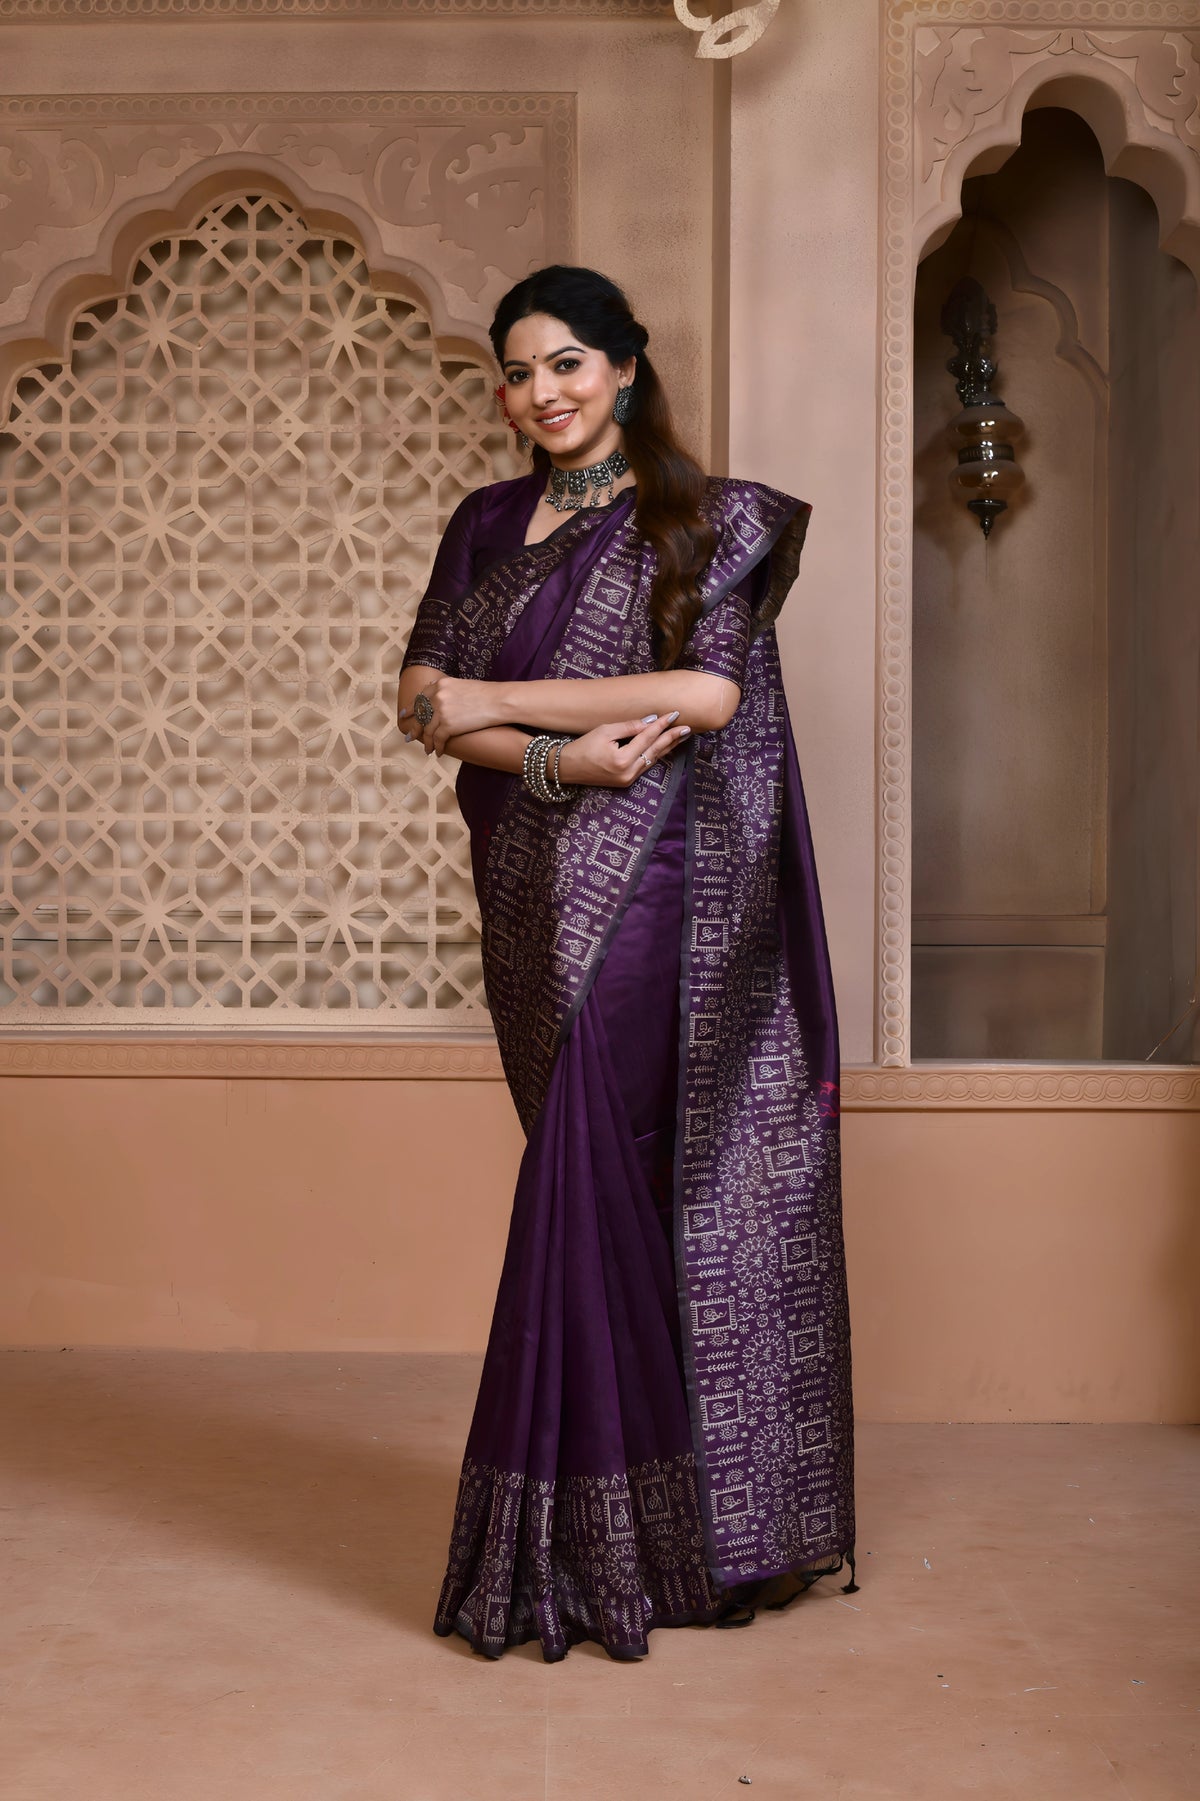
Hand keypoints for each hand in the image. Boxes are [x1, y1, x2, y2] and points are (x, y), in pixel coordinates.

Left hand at [398, 673, 502, 753]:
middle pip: (421, 715)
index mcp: (440, 686)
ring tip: (427, 749)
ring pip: (428, 730)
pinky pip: (438, 740)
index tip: (405, 715)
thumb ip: (447, 690)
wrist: (498, 701)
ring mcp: (441, 712)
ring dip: (427, 742)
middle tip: (410, 737)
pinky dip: (437, 747)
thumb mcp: (462, 685)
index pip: (421, 698)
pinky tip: (438, 752)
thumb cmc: (486, 693)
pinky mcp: (448, 725)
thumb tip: (438, 694)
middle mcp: (437, 697)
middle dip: (415, 728)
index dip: (412, 708)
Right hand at [558, 713, 690, 787]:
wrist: (567, 768)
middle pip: (655, 751)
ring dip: (667, 747)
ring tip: (681, 736)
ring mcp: (628, 779)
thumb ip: (630, 726)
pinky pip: (645, 766)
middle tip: (687, 727)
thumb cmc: (583, 746)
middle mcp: (628, 772)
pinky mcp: (626, 782)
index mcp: (622, 760)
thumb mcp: (605, 731)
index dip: (661, 725)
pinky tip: (665, 747)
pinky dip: (655, 754)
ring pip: (652, 760)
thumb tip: (651, 721)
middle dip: (672, 738)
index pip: (647, 738)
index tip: (674, 714)